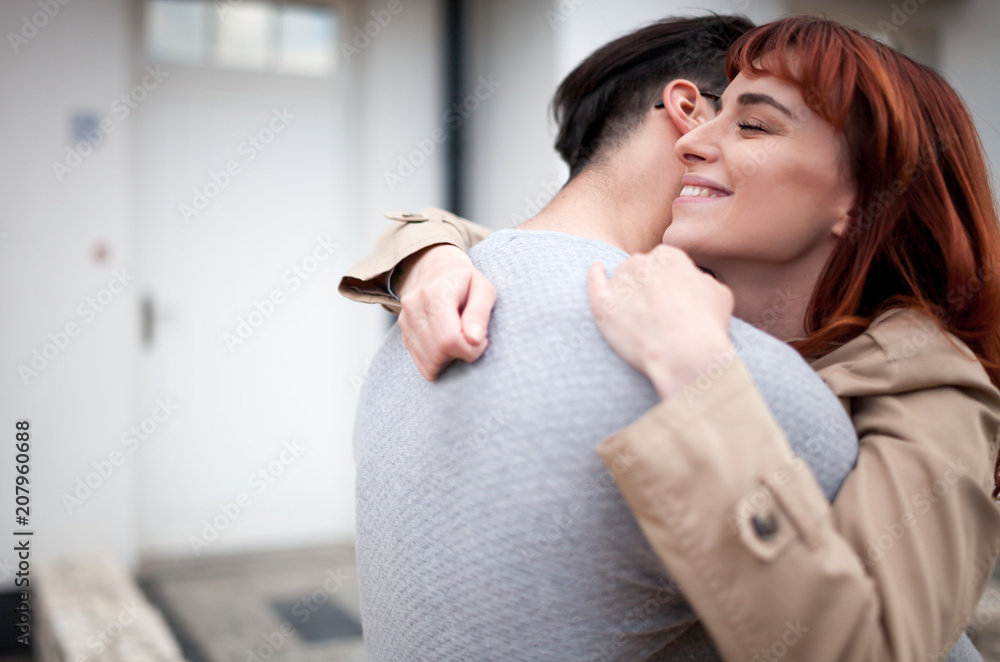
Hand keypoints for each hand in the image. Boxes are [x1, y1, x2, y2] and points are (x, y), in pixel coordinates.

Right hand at [397, 244, 496, 379]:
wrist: (434, 268)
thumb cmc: (464, 281)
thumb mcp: (482, 288)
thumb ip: (480, 313)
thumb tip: (474, 339)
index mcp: (434, 292)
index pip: (448, 339)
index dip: (469, 349)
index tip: (481, 341)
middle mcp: (414, 306)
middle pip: (437, 354)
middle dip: (461, 356)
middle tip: (473, 342)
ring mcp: (405, 321)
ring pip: (428, 364)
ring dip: (450, 361)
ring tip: (461, 342)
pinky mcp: (404, 333)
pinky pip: (421, 364)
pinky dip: (439, 363)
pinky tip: (449, 347)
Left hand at [587, 244, 735, 399]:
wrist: (685, 352)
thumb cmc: (707, 325)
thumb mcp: (719, 293)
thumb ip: (702, 280)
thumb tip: (694, 280)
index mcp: (669, 255)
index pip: (663, 263)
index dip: (669, 283)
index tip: (672, 301)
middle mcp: (642, 262)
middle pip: (641, 269)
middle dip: (647, 285)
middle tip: (657, 312)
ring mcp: (620, 281)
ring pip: (621, 279)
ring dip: (626, 290)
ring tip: (638, 315)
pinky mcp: (603, 303)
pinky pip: (594, 282)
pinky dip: (595, 275)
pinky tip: (597, 270)